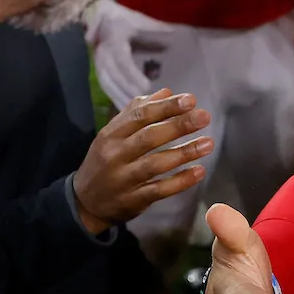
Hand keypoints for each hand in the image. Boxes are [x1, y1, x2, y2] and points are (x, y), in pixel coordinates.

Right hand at [73, 90, 213, 233]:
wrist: (85, 202)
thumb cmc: (105, 160)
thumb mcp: (113, 134)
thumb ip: (138, 112)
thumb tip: (166, 92)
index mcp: (111, 134)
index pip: (140, 116)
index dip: (166, 107)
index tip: (191, 100)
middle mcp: (115, 155)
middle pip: (149, 137)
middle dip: (178, 126)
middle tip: (204, 117)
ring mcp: (124, 179)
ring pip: (155, 164)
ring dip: (184, 153)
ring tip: (208, 143)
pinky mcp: (133, 200)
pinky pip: (159, 190)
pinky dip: (180, 181)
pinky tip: (199, 171)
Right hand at [85, 0, 176, 108]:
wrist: (101, 15)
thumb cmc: (125, 19)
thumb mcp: (140, 20)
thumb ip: (155, 27)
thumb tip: (173, 32)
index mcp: (114, 38)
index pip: (122, 60)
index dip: (132, 75)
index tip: (146, 87)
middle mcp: (103, 52)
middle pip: (113, 75)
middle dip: (127, 91)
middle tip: (145, 107)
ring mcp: (98, 62)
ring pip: (107, 83)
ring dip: (120, 98)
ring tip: (135, 114)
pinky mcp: (99, 70)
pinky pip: (105, 86)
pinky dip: (114, 98)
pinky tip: (126, 111)